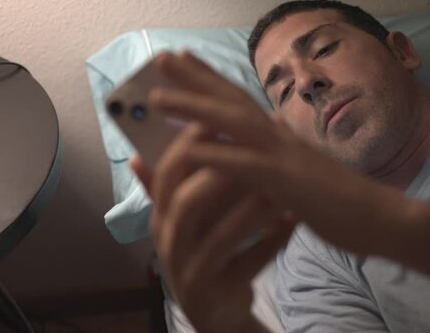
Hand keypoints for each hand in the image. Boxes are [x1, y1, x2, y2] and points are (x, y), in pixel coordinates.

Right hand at [131, 124, 293, 332]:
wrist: (214, 311)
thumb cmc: (200, 251)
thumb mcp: (177, 222)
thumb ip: (164, 188)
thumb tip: (136, 153)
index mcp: (163, 217)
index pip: (167, 174)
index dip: (188, 144)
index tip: (216, 118)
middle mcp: (171, 242)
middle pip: (186, 203)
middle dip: (218, 174)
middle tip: (248, 150)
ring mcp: (192, 269)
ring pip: (221, 236)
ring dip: (252, 209)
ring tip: (278, 189)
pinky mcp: (217, 291)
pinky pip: (248, 265)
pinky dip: (272, 243)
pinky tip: (293, 222)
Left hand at [148, 51, 408, 255]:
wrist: (384, 221)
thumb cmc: (342, 202)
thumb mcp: (304, 174)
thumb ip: (280, 158)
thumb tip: (266, 141)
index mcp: (281, 137)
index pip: (240, 100)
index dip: (211, 79)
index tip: (185, 60)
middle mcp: (280, 138)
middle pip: (231, 100)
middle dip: (195, 77)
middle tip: (162, 58)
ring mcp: (285, 157)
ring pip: (233, 123)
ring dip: (195, 107)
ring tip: (158, 97)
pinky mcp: (289, 184)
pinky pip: (248, 166)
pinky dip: (217, 155)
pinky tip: (187, 147)